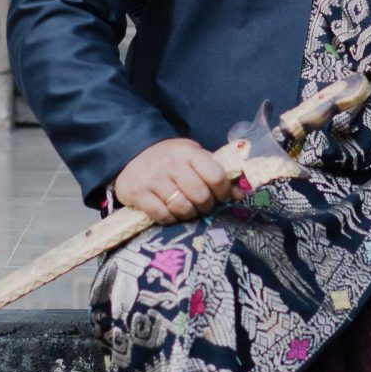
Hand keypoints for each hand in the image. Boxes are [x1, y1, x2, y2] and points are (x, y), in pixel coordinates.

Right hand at [113, 137, 236, 223]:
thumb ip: (215, 173)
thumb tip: (239, 195)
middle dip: (206, 206)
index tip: (219, 197)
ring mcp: (153, 178)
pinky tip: (170, 213)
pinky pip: (162, 215)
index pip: (216, 176)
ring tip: (187, 209)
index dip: (222, 192)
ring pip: (182, 208)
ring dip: (189, 214)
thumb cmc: (169, 158)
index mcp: (189, 152)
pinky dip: (170, 219)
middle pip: (200, 196)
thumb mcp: (193, 157)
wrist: (131, 152)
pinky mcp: (138, 193)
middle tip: (202, 206)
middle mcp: (171, 164)